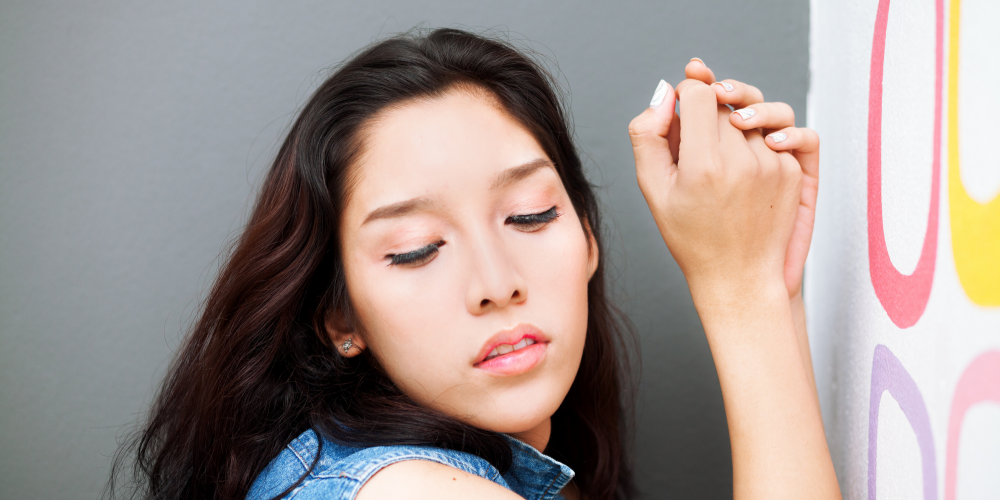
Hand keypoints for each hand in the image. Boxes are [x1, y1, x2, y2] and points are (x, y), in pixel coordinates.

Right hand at [628, 76, 800, 302]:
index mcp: (703, 165)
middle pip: (724, 102)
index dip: (685, 93)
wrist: (738, 276)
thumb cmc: (691, 236)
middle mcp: (742, 161)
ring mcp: (773, 166)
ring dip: (735, 123)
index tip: (679, 108)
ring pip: (752, 114)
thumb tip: (664, 93)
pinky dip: (759, 137)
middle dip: (707, 111)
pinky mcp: (793, 172)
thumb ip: (647, 135)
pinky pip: (778, 131)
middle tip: (695, 141)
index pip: (698, 93)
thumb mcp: (653, 189)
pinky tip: (745, 158)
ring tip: (721, 148)